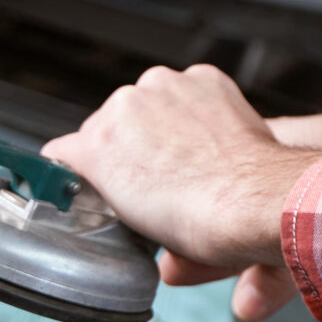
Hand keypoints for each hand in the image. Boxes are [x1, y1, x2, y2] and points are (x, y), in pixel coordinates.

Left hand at [43, 64, 319, 321]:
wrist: (251, 200)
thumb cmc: (260, 190)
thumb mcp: (243, 164)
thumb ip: (211, 172)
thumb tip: (186, 239)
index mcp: (202, 82)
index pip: (158, 109)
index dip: (159, 146)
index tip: (167, 172)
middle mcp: (159, 83)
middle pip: (124, 120)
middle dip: (133, 155)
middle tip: (156, 193)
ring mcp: (123, 110)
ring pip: (96, 140)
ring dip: (109, 171)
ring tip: (136, 206)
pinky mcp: (94, 145)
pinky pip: (62, 159)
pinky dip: (69, 184)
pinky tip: (85, 204)